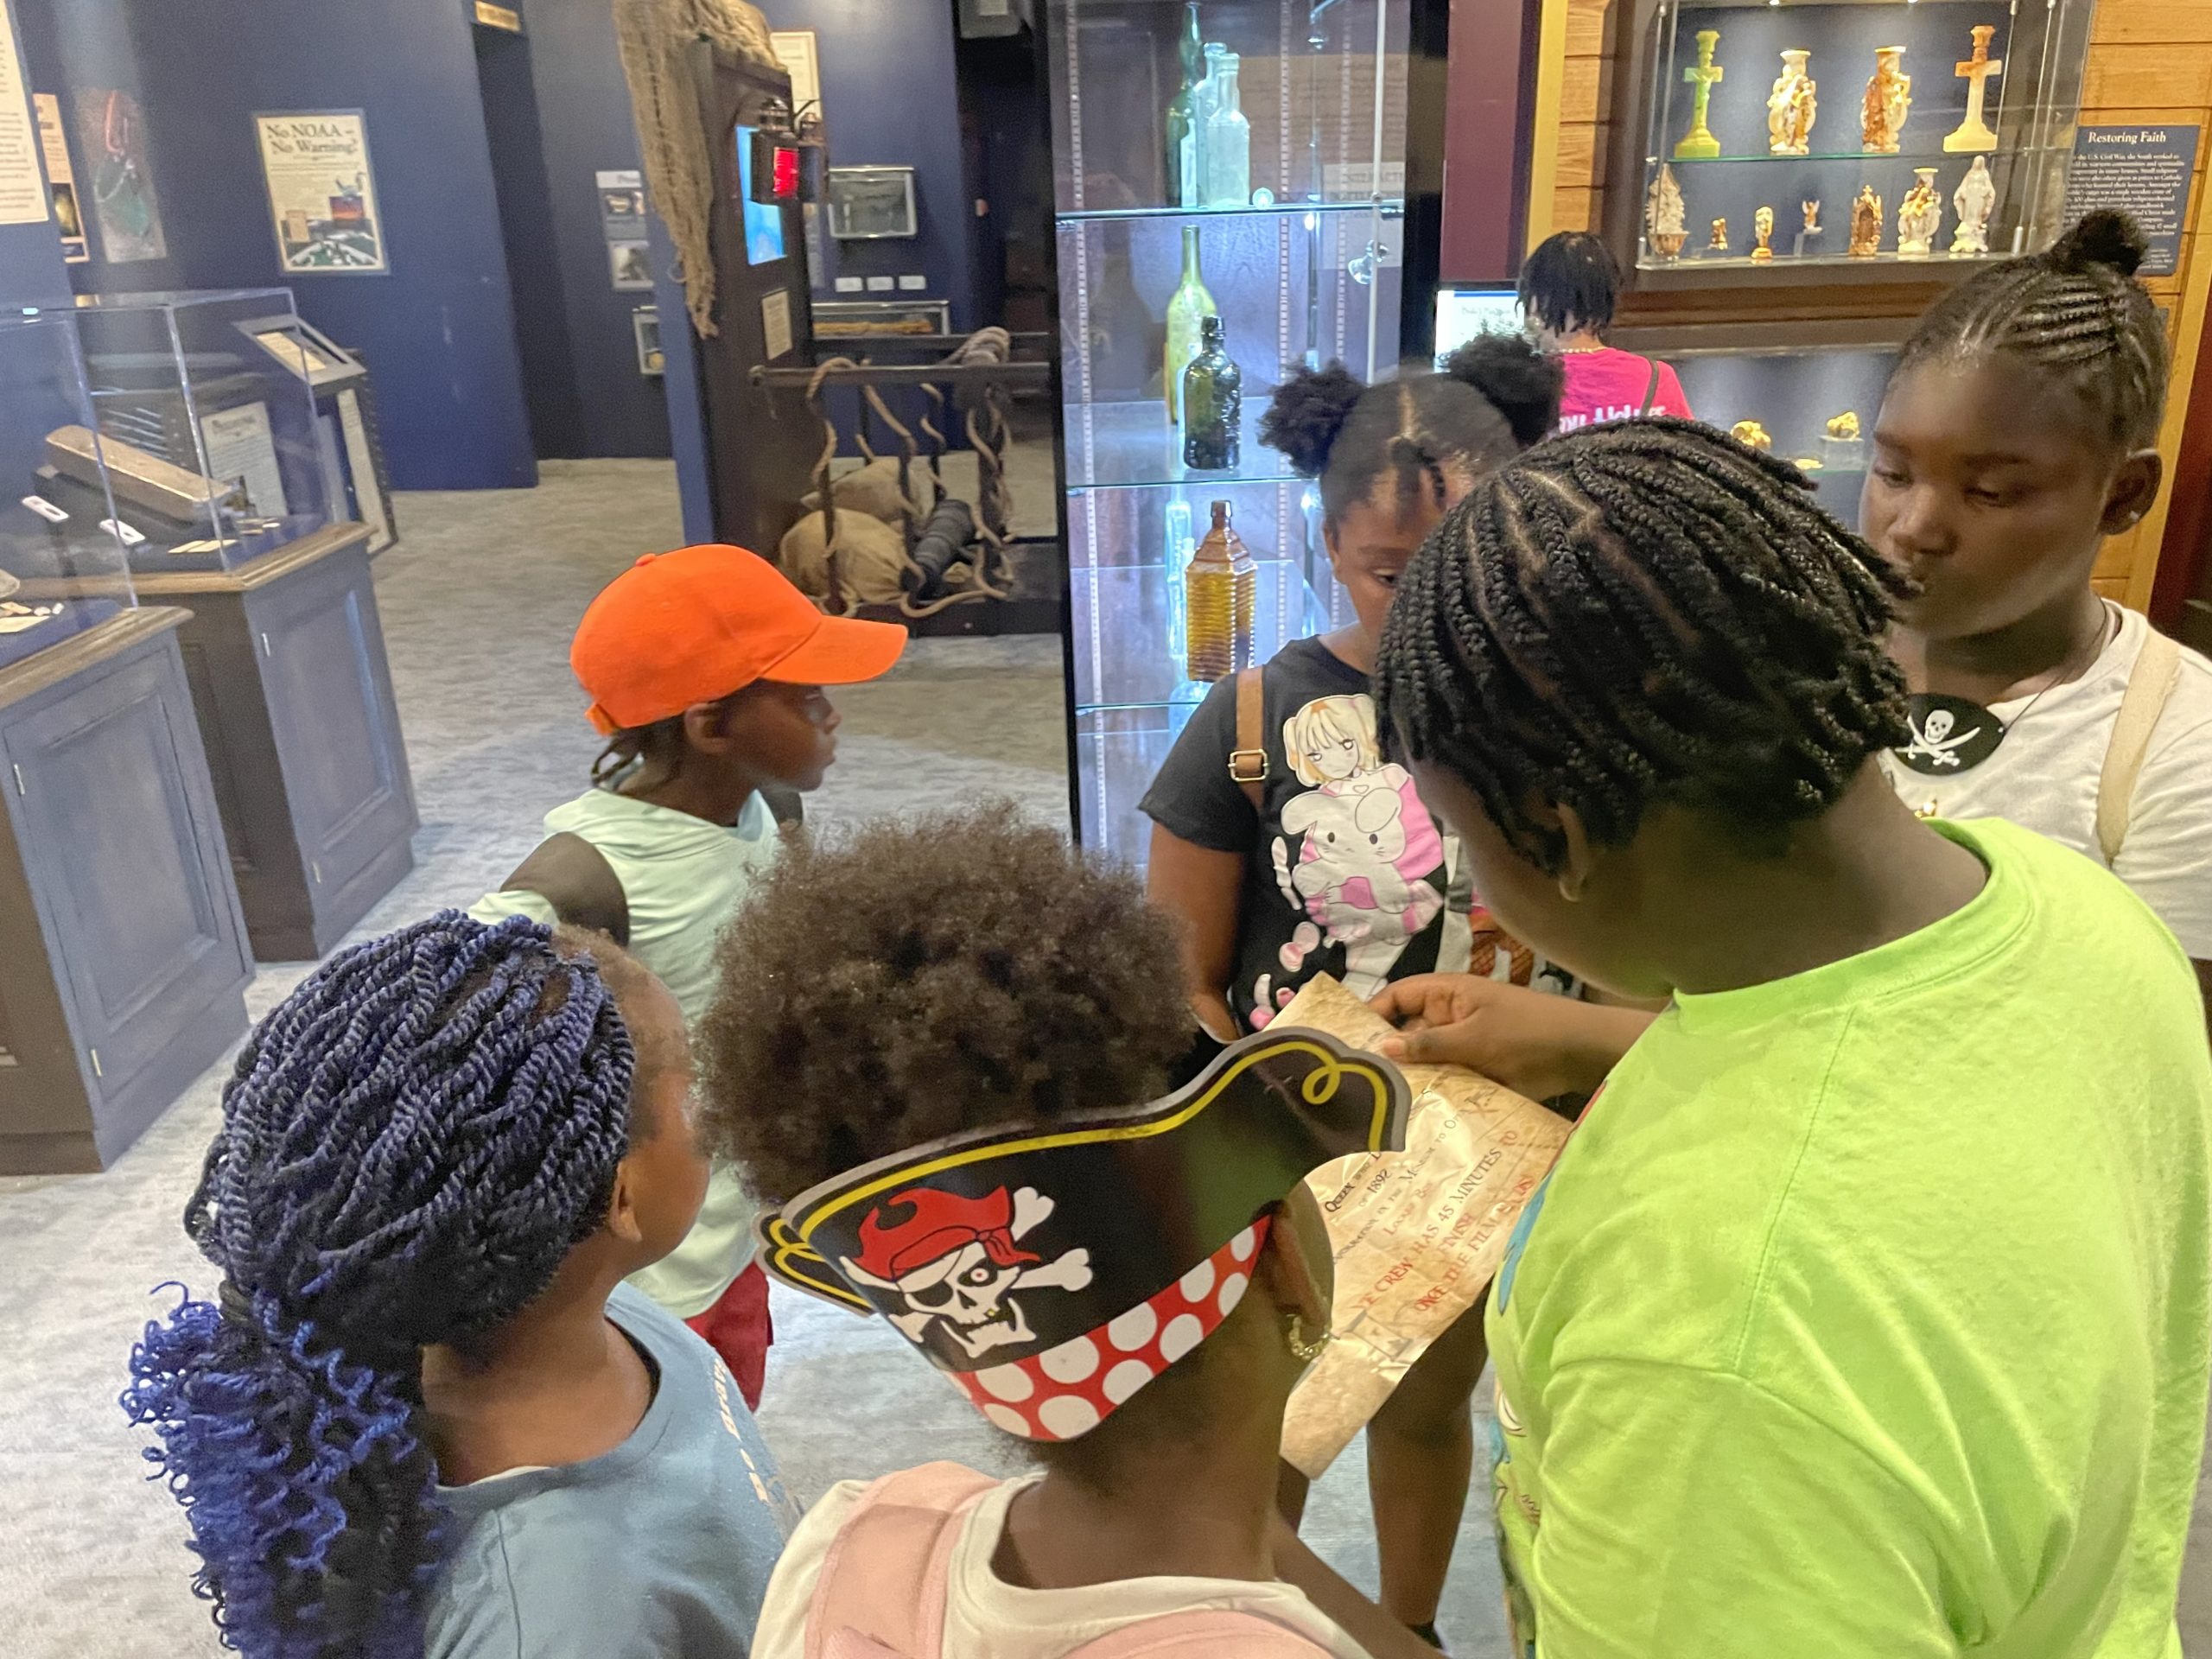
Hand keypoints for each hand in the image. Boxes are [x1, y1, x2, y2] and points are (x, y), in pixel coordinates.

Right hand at [1369, 974, 1653, 1101]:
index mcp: (1448, 994)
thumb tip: (1381, 1048)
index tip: (1345, 1043)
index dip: (1371, 1014)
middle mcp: (1450, 1016)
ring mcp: (1463, 1044)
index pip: (1397, 997)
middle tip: (1353, 1085)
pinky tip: (1411, 1114)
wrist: (1581, 1055)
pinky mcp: (1476, 1070)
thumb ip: (1428, 1044)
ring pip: (1424, 1059)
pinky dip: (1431, 1091)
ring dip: (1408, 1077)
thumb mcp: (1475, 1038)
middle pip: (1406, 1031)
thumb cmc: (1528, 1034)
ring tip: (1375, 1105)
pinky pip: (1444, 1078)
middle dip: (1385, 1053)